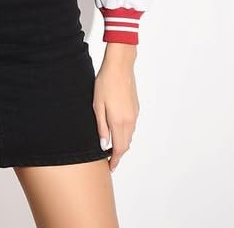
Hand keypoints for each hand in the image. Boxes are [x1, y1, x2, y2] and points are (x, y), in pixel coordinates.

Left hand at [93, 53, 139, 172]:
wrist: (120, 66)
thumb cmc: (105, 83)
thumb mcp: (98, 105)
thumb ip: (102, 127)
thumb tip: (104, 145)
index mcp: (119, 122)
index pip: (120, 148)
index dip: (115, 160)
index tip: (110, 167)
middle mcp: (130, 121)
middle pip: (126, 144)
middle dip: (118, 153)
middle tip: (109, 158)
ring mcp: (134, 114)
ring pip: (129, 135)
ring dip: (122, 142)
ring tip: (111, 144)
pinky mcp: (136, 108)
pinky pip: (131, 126)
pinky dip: (125, 132)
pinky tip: (116, 127)